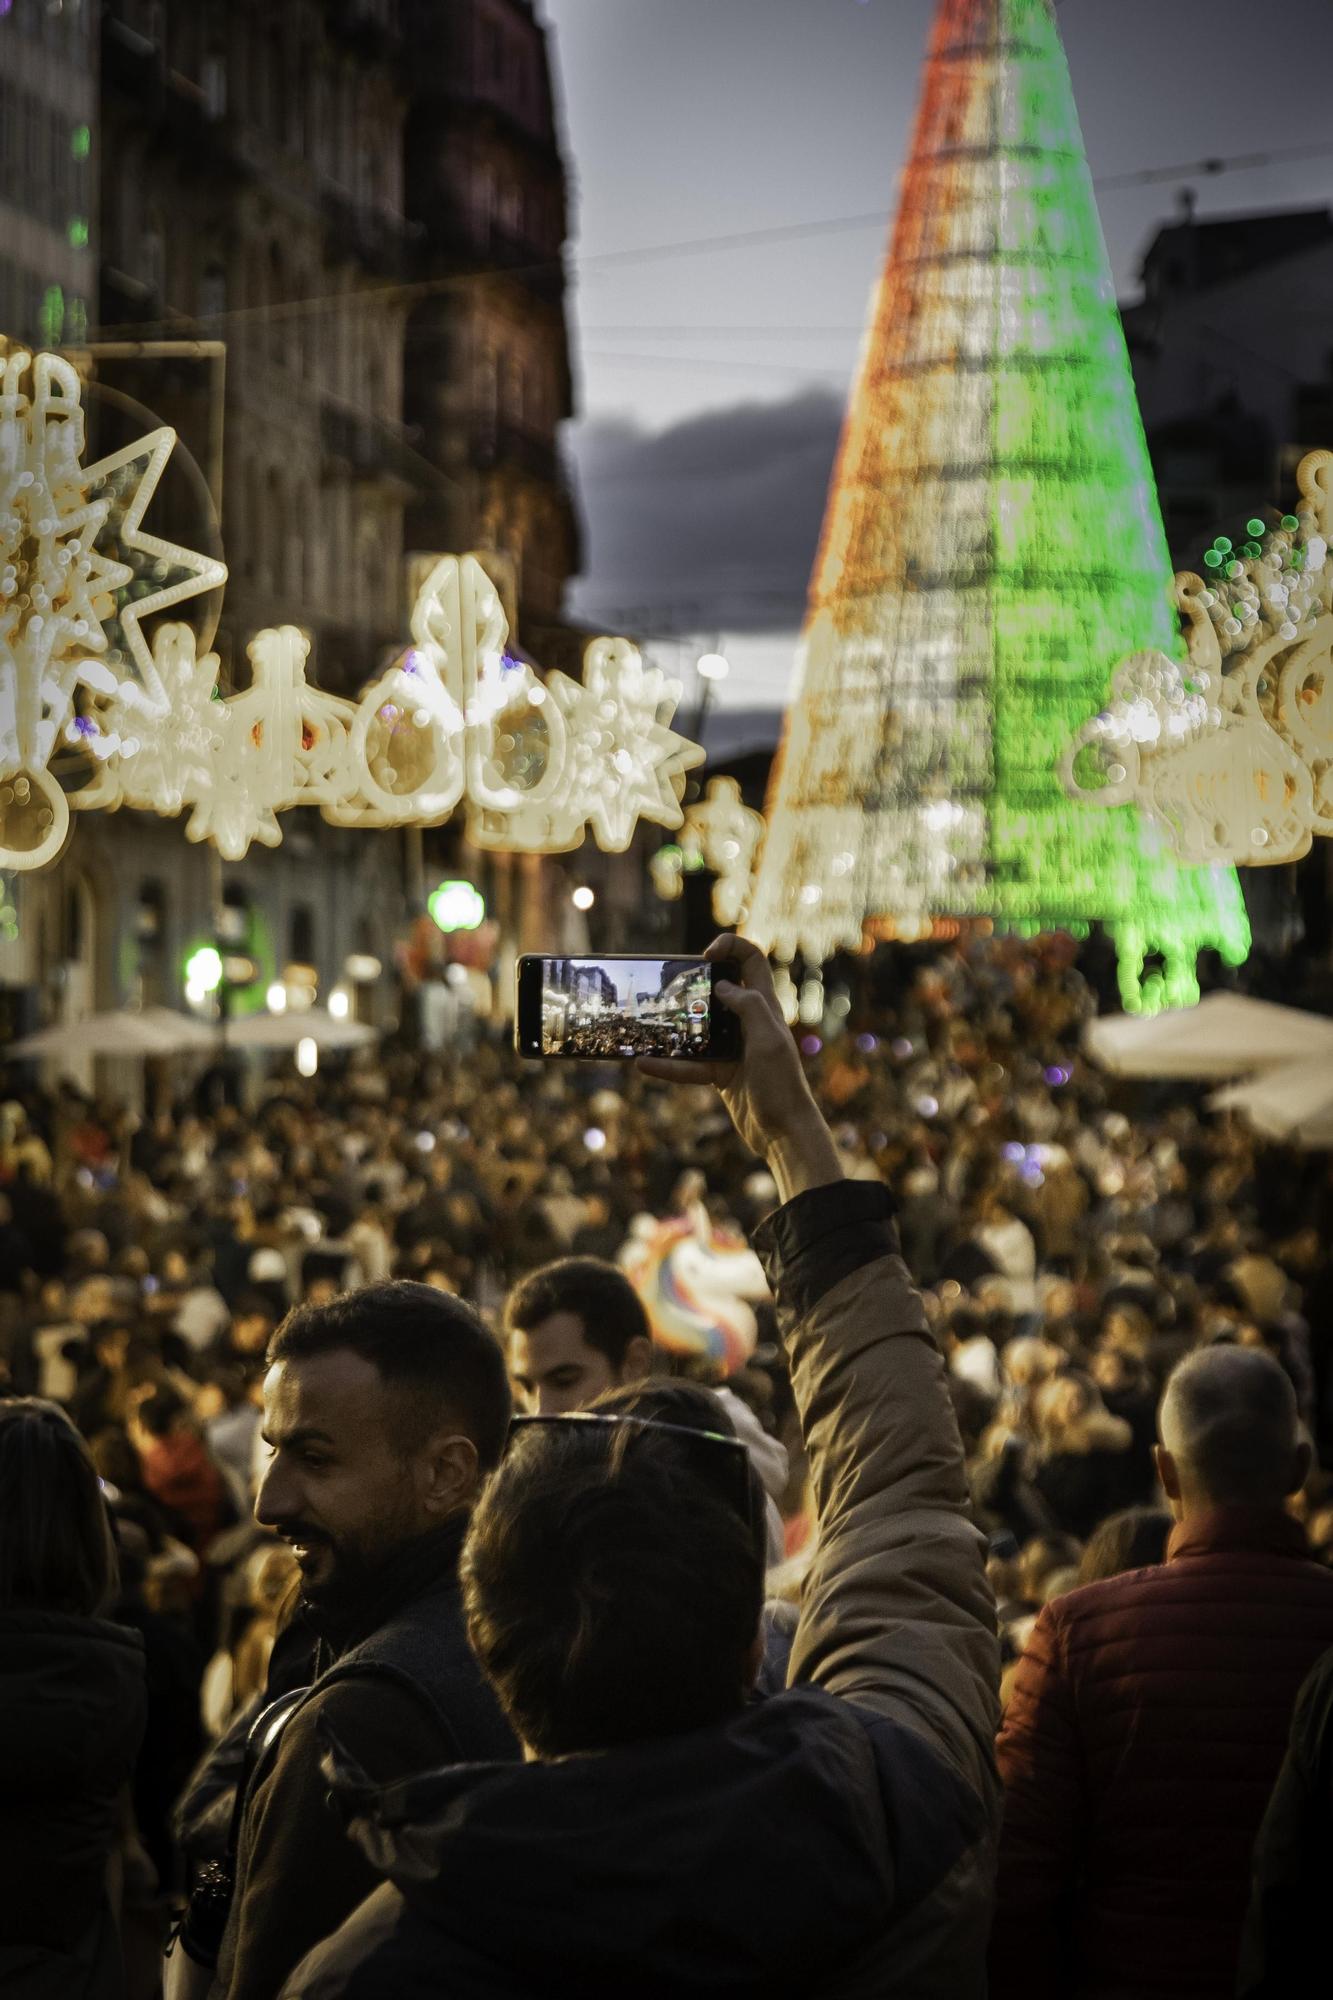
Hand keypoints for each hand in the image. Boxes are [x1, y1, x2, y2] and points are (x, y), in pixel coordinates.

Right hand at [638, 936, 842, 1201]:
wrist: (783, 1133)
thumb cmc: (781, 1083)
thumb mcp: (768, 1039)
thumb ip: (749, 1007)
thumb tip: (722, 985)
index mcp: (765, 1007)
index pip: (752, 960)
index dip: (731, 947)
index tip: (704, 956)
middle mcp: (748, 1022)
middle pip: (720, 988)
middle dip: (693, 982)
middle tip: (669, 984)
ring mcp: (733, 1048)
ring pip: (698, 1027)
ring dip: (675, 1024)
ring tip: (649, 1020)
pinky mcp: (720, 1073)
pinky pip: (689, 1064)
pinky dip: (668, 1065)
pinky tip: (643, 1064)